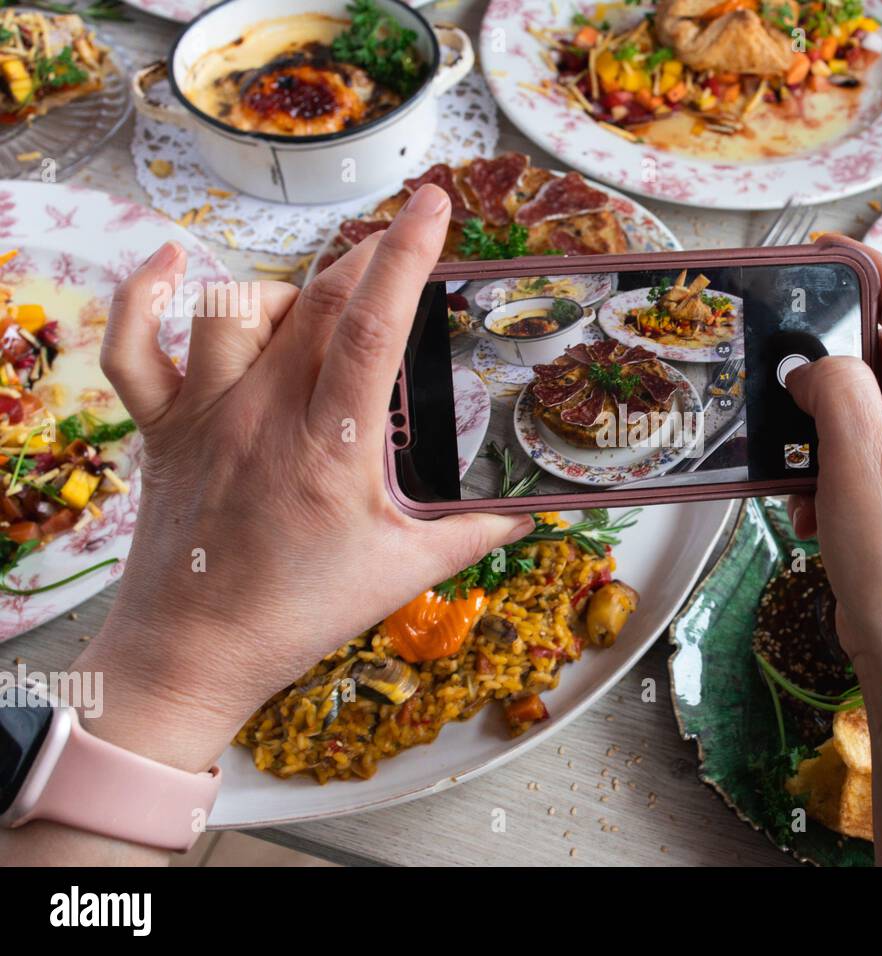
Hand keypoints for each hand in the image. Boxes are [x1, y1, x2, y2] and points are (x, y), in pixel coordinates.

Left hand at [75, 185, 531, 772]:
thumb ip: (474, 534)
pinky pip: (136, 347)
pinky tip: (175, 265)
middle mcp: (264, 411)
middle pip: (316, 301)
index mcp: (331, 443)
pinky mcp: (164, 427)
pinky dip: (145, 296)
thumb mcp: (402, 572)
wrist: (192, 653)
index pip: (373, 326)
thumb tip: (536, 514)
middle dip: (365, 259)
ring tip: (313, 313)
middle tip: (400, 245)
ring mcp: (206, 413)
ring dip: (284, 292)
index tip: (433, 203)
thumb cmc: (298, 612)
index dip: (406, 255)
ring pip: (236, 309)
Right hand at [785, 242, 881, 678]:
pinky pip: (846, 469)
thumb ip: (837, 392)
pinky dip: (817, 480)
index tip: (821, 250)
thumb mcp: (859, 460)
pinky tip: (805, 514)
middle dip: (824, 363)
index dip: (873, 266)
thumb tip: (814, 365)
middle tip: (777, 362)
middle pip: (875, 361)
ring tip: (789, 464)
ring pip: (851, 419)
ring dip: (812, 434)